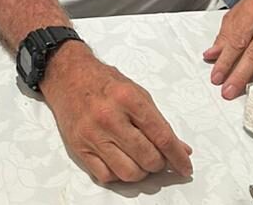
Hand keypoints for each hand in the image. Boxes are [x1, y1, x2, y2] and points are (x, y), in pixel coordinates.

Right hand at [40, 41, 192, 183]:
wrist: (67, 74)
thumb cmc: (103, 82)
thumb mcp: (135, 92)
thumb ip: (158, 121)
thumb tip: (180, 148)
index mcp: (128, 98)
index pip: (162, 136)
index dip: (177, 156)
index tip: (185, 166)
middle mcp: (109, 117)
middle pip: (147, 158)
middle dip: (159, 163)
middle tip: (158, 158)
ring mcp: (92, 134)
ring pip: (129, 173)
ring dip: (140, 172)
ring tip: (139, 160)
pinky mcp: (79, 147)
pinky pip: (106, 176)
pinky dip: (118, 174)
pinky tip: (120, 160)